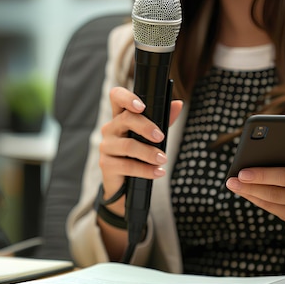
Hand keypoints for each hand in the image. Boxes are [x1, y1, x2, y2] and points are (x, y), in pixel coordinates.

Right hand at [99, 87, 182, 208]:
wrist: (125, 186)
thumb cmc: (139, 156)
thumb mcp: (152, 137)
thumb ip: (163, 120)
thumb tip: (178, 104)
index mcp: (121, 117)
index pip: (116, 97)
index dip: (127, 98)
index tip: (142, 106)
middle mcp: (110, 128)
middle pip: (125, 119)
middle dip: (146, 127)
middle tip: (161, 137)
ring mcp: (106, 146)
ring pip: (128, 145)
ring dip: (149, 153)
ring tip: (163, 159)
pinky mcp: (106, 164)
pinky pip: (127, 166)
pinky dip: (146, 170)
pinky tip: (158, 172)